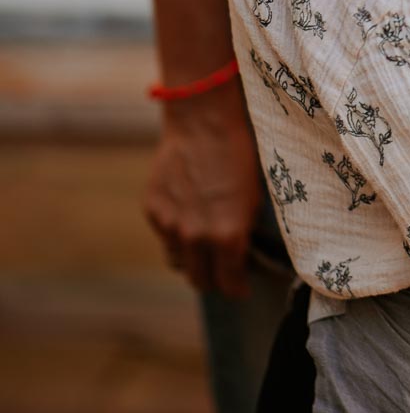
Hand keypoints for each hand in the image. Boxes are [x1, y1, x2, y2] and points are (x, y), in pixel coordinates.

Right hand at [143, 84, 260, 299]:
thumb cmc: (238, 155)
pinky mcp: (152, 210)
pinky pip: (164, 235)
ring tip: (203, 244)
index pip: (229, 284)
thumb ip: (243, 230)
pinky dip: (175, 233)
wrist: (204, 123)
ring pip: (179, 260)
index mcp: (227, 236)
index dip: (237, 288)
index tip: (240, 286)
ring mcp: (170, 225)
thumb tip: (241, 251)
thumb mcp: (254, 197)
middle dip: (213, 280)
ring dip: (192, 258)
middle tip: (222, 271)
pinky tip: (187, 214)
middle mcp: (196, 237)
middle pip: (200, 280)